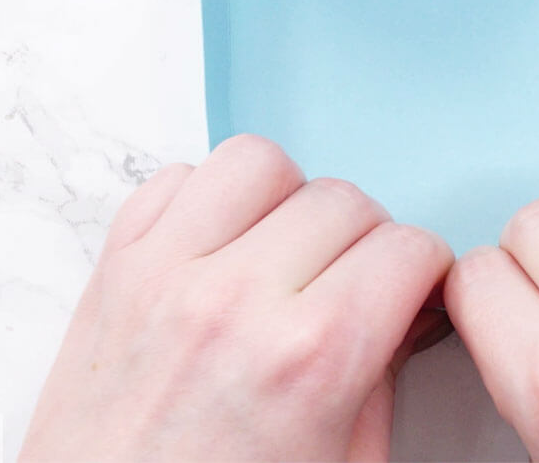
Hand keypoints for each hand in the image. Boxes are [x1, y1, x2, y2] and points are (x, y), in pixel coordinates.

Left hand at [20, 135, 452, 461]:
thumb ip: (383, 375)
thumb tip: (406, 305)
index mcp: (310, 358)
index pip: (408, 248)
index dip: (423, 273)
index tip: (411, 293)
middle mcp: (236, 300)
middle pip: (345, 199)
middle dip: (366, 241)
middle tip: (354, 286)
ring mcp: (166, 275)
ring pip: (259, 162)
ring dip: (286, 201)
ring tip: (283, 254)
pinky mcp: (114, 269)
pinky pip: (175, 179)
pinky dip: (206, 201)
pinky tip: (221, 251)